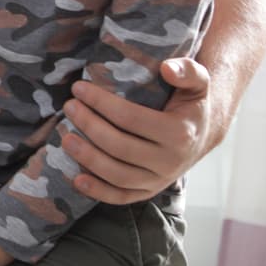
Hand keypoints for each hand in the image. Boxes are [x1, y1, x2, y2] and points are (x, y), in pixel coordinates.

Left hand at [66, 58, 212, 203]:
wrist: (201, 136)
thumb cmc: (190, 104)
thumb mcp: (197, 83)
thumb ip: (187, 70)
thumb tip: (165, 68)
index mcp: (180, 133)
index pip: (131, 118)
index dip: (101, 102)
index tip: (78, 88)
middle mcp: (170, 161)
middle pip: (120, 146)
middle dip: (89, 125)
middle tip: (69, 107)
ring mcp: (159, 179)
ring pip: (118, 175)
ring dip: (88, 158)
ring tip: (64, 138)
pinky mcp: (148, 191)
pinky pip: (122, 197)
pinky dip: (98, 192)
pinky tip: (76, 180)